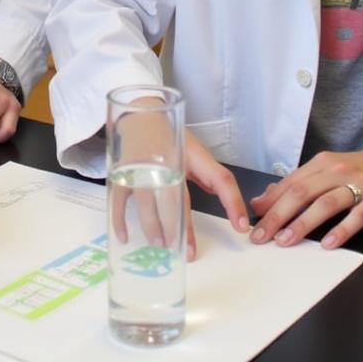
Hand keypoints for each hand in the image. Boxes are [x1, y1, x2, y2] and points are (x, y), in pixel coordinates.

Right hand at [108, 102, 248, 261]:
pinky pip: (120, 198)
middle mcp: (168, 160)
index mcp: (193, 155)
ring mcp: (143, 166)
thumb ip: (210, 177)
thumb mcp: (196, 151)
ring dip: (152, 225)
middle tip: (184, 251)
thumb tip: (231, 206)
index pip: (219, 178)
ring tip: (160, 244)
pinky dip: (120, 219)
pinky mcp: (123, 171)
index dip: (232, 202)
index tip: (241, 226)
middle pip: (175, 195)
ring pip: (146, 199)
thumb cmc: (172, 135)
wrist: (140, 112)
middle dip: (179, 224)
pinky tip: (124, 236)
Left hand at [248, 143, 362, 249]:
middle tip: (261, 236)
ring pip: (325, 204)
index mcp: (320, 164)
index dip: (270, 202)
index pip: (289, 183)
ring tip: (285, 241)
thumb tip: (265, 198)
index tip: (253, 220)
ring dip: (303, 223)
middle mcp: (335, 172)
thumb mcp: (326, 170)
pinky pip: (357, 216)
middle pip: (301, 193)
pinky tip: (328, 244)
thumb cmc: (357, 169)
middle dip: (278, 215)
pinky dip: (342, 230)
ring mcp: (357, 185)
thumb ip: (299, 183)